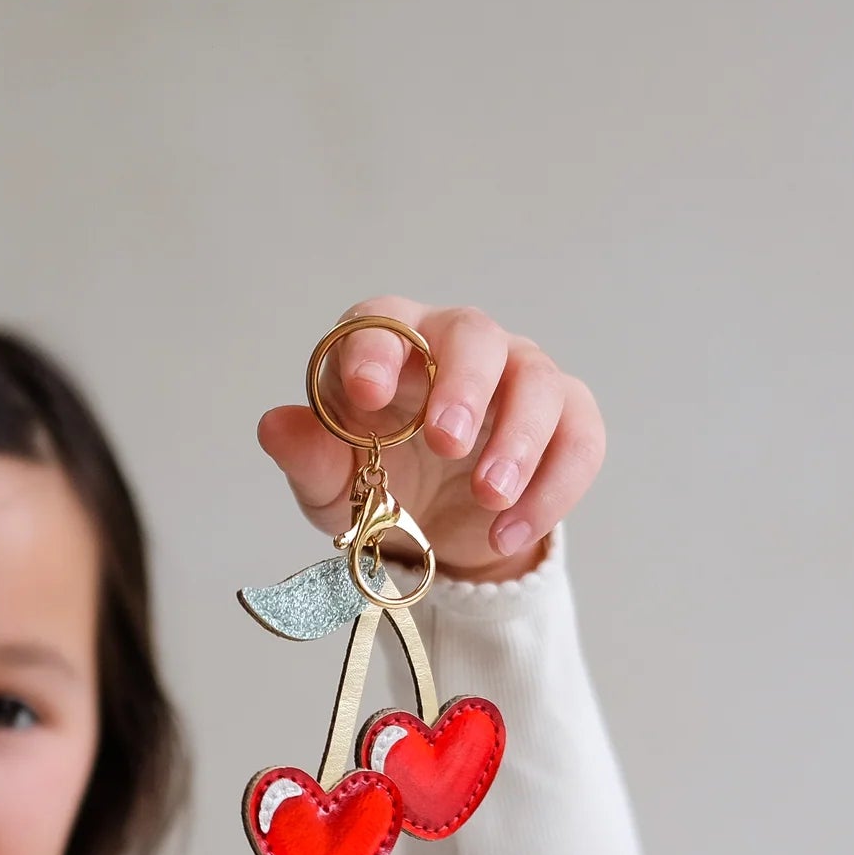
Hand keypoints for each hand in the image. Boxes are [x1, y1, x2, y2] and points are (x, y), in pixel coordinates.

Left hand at [257, 296, 605, 583]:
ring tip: (488, 499)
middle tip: (447, 443)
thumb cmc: (376, 486)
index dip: (376, 349)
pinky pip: (579, 439)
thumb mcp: (331, 485)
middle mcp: (458, 346)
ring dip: (518, 441)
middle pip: (473, 334)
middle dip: (463, 386)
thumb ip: (308, 456)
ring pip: (537, 382)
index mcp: (390, 347)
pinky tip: (508, 531)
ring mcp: (519, 378)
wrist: (435, 534)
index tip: (367, 393)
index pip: (384, 321)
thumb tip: (274, 428)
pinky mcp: (565, 420)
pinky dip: (552, 488)